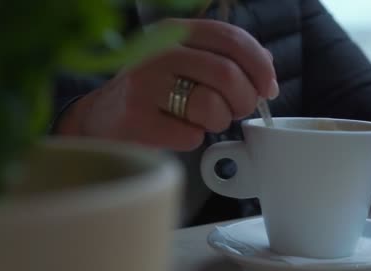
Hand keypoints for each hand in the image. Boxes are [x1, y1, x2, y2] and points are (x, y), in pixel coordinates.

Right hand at [58, 19, 278, 150]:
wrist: (102, 118)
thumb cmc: (157, 91)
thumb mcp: (187, 62)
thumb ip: (226, 58)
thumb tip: (267, 70)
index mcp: (175, 31)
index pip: (232, 38)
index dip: (260, 66)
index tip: (267, 88)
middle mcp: (158, 52)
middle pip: (228, 75)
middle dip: (244, 100)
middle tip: (237, 110)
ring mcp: (144, 84)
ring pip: (212, 107)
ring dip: (219, 122)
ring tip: (203, 120)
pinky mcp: (137, 119)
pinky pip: (191, 136)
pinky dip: (193, 139)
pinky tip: (176, 131)